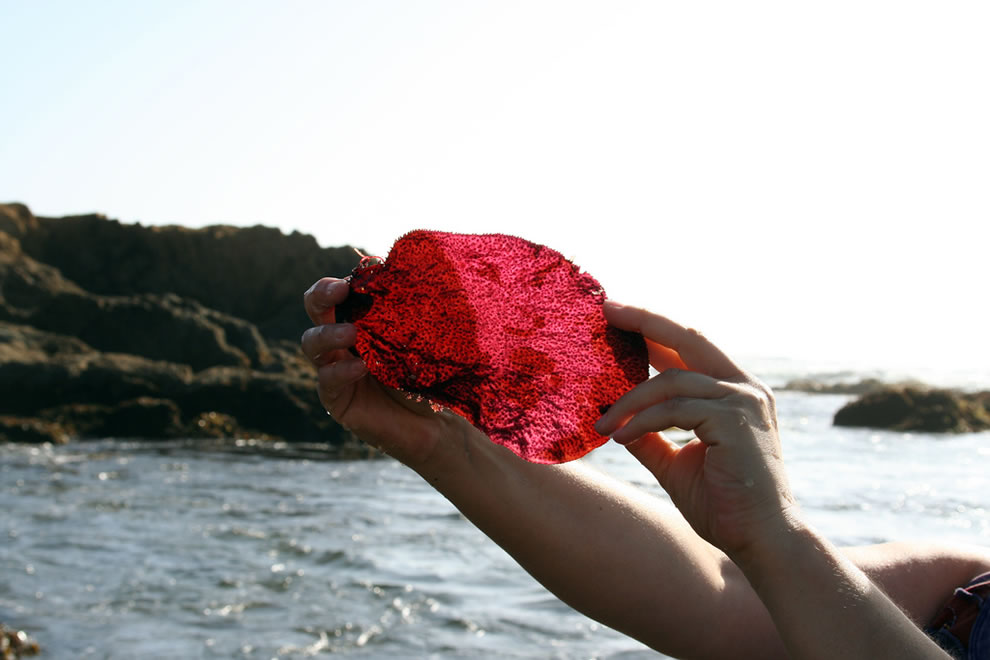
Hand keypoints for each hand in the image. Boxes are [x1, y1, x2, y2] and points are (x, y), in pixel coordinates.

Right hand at [301, 277, 462, 466]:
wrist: (433, 423)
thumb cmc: (426, 376)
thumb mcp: (419, 340)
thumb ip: (407, 314)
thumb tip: (408, 276)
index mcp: (359, 320)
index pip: (339, 293)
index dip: (339, 283)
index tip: (355, 278)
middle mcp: (341, 341)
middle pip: (315, 310)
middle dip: (321, 296)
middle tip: (338, 292)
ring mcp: (334, 368)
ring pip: (311, 343)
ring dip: (328, 333)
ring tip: (351, 332)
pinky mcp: (335, 398)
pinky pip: (327, 379)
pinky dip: (341, 371)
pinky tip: (360, 367)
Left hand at [594, 301, 796, 558]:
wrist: (760, 540)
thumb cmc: (722, 504)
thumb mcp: (675, 461)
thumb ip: (649, 436)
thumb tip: (611, 419)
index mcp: (734, 392)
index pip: (689, 347)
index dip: (653, 329)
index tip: (617, 316)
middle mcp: (744, 388)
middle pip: (688, 336)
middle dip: (645, 320)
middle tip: (608, 309)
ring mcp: (743, 401)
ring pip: (673, 381)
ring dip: (630, 399)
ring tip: (602, 422)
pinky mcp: (736, 421)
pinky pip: (676, 410)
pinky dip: (642, 421)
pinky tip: (620, 437)